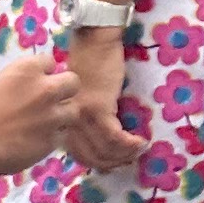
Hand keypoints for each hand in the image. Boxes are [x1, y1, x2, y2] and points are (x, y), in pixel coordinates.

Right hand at [0, 53, 84, 179]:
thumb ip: (2, 82)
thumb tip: (3, 87)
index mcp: (27, 70)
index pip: (49, 61)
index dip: (43, 71)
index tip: (36, 81)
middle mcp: (46, 89)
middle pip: (73, 82)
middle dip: (65, 89)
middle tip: (52, 99)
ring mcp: (52, 116)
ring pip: (73, 111)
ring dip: (62, 115)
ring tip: (47, 123)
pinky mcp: (51, 142)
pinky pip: (61, 137)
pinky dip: (52, 137)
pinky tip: (38, 141)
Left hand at [61, 20, 138, 173]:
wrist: (95, 40)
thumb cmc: (91, 62)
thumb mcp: (84, 95)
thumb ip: (85, 115)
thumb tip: (101, 136)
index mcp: (63, 118)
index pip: (76, 153)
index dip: (98, 161)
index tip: (115, 161)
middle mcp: (68, 120)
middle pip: (89, 156)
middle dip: (112, 163)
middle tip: (129, 159)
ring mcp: (82, 115)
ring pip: (103, 149)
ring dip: (124, 154)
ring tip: (138, 149)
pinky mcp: (98, 108)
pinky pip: (114, 138)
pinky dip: (129, 144)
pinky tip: (140, 141)